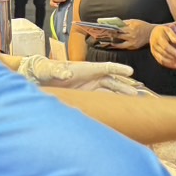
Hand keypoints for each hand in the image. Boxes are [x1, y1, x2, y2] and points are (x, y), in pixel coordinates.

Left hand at [24, 56, 146, 93]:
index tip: (130, 72)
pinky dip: (112, 102)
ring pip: (110, 90)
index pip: (105, 68)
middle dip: (124, 86)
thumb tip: (67, 73)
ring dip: (121, 95)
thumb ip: (58, 71)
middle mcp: (90, 77)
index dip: (118, 69)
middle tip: (137, 94)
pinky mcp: (86, 95)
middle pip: (112, 81)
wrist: (37, 77)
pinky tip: (119, 108)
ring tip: (133, 101)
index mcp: (85, 69)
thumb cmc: (44, 70)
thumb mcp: (50, 69)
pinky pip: (103, 98)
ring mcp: (89, 86)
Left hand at [107, 19, 152, 50]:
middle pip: (118, 35)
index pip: (118, 28)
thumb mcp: (134, 21)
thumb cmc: (142, 26)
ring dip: (112, 42)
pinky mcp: (133, 47)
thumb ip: (125, 23)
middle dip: (110, 35)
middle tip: (102, 36)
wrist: (152, 33)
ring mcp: (132, 42)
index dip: (111, 29)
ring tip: (105, 42)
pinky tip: (112, 46)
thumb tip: (115, 24)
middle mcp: (131, 35)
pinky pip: (123, 47)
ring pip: (119, 43)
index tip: (104, 29)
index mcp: (131, 27)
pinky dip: (117, 46)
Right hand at [150, 23, 175, 69]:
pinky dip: (168, 64)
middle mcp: (154, 44)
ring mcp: (153, 50)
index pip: (166, 46)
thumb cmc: (165, 31)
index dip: (173, 51)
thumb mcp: (169, 29)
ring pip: (162, 58)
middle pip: (164, 53)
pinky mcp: (154, 54)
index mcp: (159, 36)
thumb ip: (174, 35)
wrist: (154, 32)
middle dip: (174, 57)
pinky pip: (161, 61)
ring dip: (172, 62)